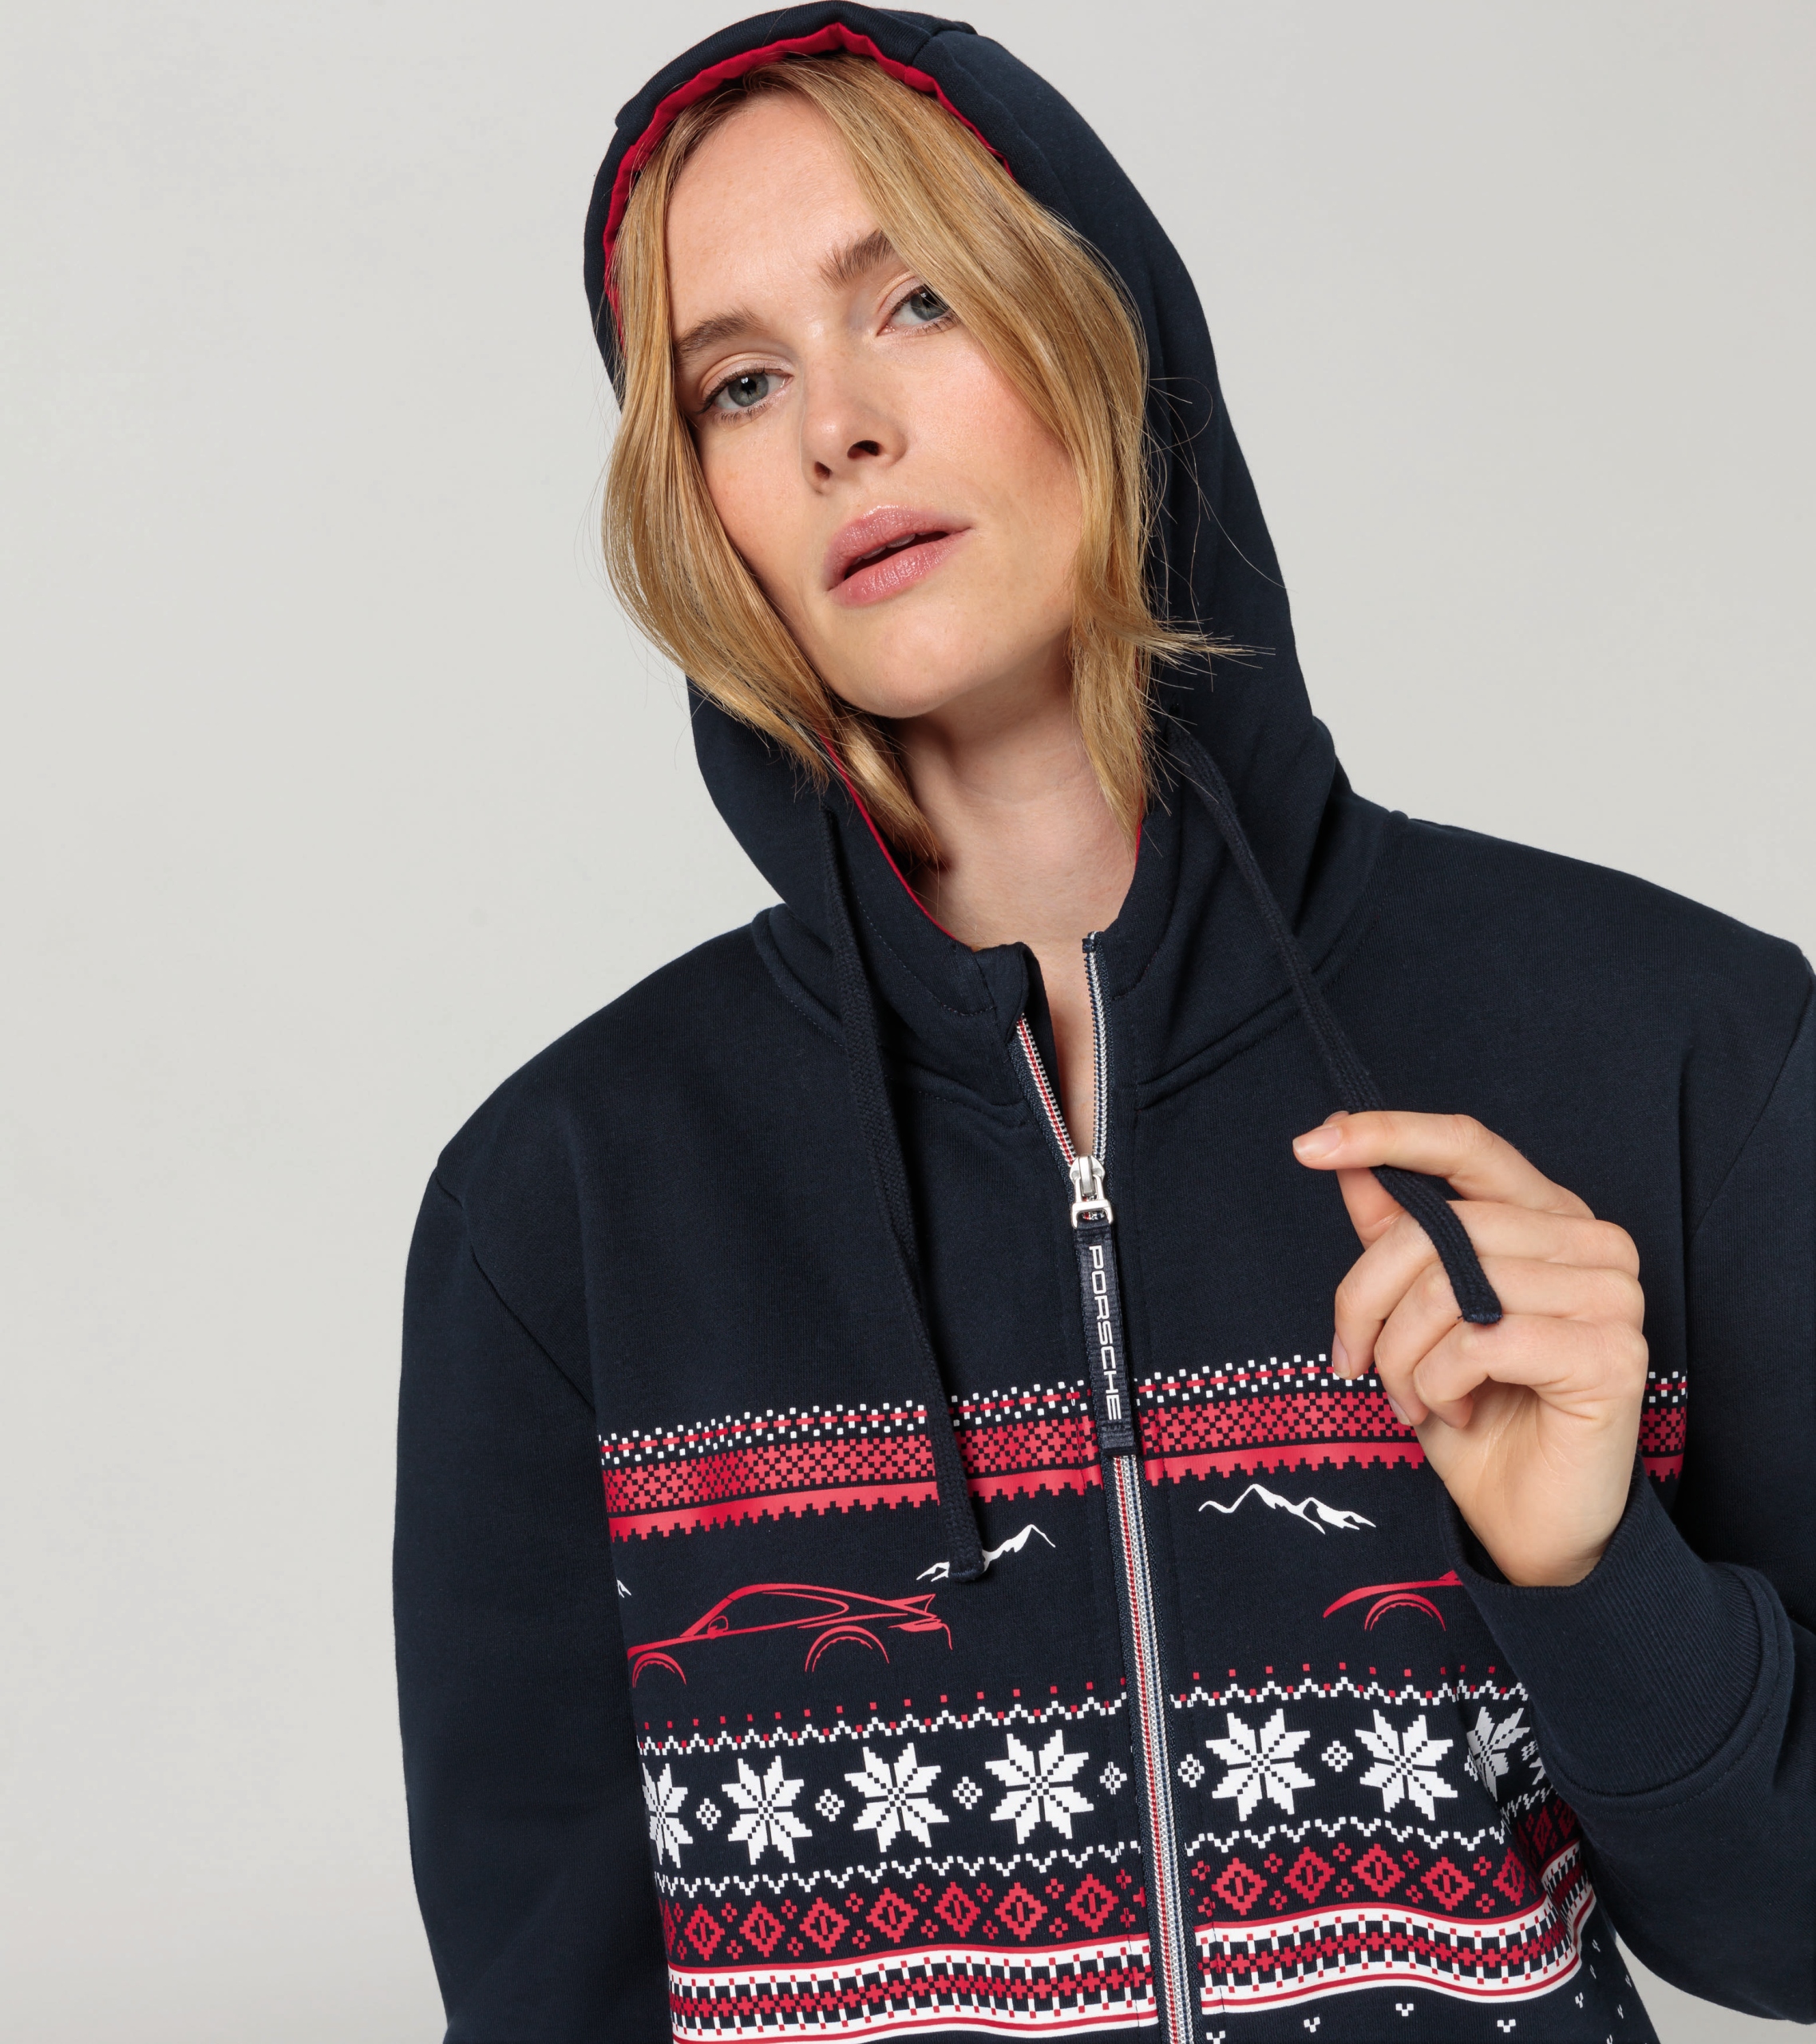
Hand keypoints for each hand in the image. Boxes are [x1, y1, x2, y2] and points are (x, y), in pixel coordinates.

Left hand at [1293, 1111, 1646, 1586]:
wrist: (1531, 1523)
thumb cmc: (1477, 1415)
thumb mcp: (1414, 1317)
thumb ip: (1394, 1234)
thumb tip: (1348, 1159)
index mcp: (1546, 1215)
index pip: (1465, 1144)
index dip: (1387, 1135)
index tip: (1312, 1143)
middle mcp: (1590, 1241)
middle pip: (1438, 1227)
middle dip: (1367, 1298)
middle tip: (1354, 1358)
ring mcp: (1610, 1295)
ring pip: (1451, 1286)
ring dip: (1402, 1355)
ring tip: (1412, 1397)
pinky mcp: (1611, 1354)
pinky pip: (1480, 1342)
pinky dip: (1440, 1384)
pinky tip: (1458, 1412)